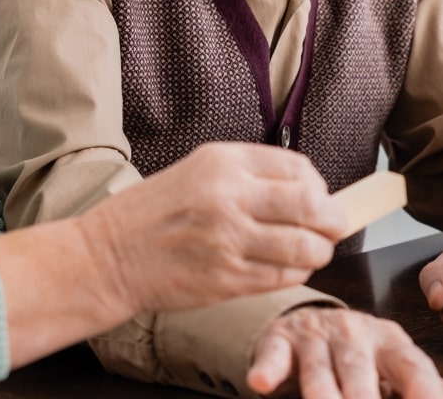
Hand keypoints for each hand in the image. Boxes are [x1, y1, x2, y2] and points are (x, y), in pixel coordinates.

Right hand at [78, 142, 347, 315]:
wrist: (107, 257)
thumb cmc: (156, 213)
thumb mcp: (200, 171)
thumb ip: (252, 177)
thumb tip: (310, 191)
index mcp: (224, 163)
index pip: (299, 169)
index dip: (320, 187)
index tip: (321, 198)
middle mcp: (228, 198)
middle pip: (311, 206)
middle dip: (334, 221)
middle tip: (335, 227)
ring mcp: (228, 240)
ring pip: (303, 247)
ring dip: (319, 251)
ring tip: (316, 251)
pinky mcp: (226, 279)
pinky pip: (282, 277)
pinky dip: (295, 274)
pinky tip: (289, 269)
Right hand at [248, 307, 442, 398]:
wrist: (307, 320)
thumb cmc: (360, 353)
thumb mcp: (394, 364)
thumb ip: (422, 384)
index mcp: (391, 342)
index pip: (412, 368)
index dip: (423, 392)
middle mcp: (357, 333)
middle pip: (362, 369)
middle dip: (366, 398)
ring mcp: (317, 335)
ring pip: (319, 369)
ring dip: (324, 394)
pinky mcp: (280, 340)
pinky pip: (274, 356)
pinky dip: (267, 369)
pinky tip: (261, 384)